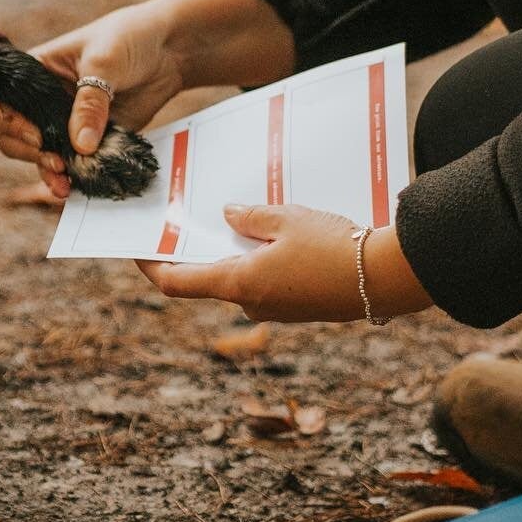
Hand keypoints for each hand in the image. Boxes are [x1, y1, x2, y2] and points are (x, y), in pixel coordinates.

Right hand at [0, 0, 185, 199]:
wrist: (170, 49)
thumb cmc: (129, 38)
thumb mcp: (105, 62)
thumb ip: (90, 103)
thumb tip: (81, 146)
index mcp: (35, 71)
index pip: (0, 99)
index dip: (6, 120)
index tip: (35, 132)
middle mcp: (43, 99)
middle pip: (13, 134)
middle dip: (26, 151)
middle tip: (53, 158)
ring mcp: (65, 122)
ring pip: (40, 154)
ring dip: (46, 170)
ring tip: (64, 183)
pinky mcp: (91, 139)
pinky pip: (73, 163)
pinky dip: (73, 177)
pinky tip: (78, 186)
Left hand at [137, 204, 365, 321]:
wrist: (387, 280)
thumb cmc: (334, 248)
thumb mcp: (287, 218)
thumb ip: (251, 216)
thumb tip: (227, 214)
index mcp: (239, 284)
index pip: (176, 283)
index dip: (149, 265)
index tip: (135, 246)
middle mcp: (252, 304)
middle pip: (209, 276)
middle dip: (202, 247)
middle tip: (193, 213)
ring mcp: (276, 309)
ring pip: (242, 276)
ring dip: (237, 249)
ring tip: (242, 212)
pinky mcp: (298, 307)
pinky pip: (267, 280)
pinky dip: (262, 258)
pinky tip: (276, 232)